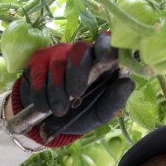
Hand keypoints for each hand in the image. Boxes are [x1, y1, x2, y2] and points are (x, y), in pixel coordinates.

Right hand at [10, 33, 134, 147]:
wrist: (49, 122)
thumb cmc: (81, 113)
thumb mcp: (101, 112)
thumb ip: (115, 100)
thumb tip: (128, 82)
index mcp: (100, 62)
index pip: (105, 43)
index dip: (105, 46)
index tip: (106, 58)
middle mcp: (80, 53)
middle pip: (80, 50)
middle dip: (77, 72)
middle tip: (75, 95)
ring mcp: (58, 54)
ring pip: (58, 63)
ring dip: (57, 90)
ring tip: (59, 110)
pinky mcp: (38, 61)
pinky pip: (38, 73)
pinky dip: (41, 93)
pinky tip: (44, 107)